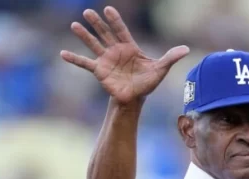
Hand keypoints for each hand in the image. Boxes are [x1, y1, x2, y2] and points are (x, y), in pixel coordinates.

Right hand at [61, 6, 189, 104]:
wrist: (135, 98)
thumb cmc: (147, 82)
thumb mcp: (160, 69)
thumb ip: (170, 57)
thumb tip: (186, 49)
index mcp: (129, 47)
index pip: (121, 30)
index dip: (115, 20)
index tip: (108, 10)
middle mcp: (116, 51)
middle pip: (105, 33)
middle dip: (97, 23)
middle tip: (88, 12)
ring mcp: (106, 60)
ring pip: (93, 44)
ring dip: (84, 35)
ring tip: (74, 25)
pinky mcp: (99, 71)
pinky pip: (84, 63)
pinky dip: (74, 59)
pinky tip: (63, 53)